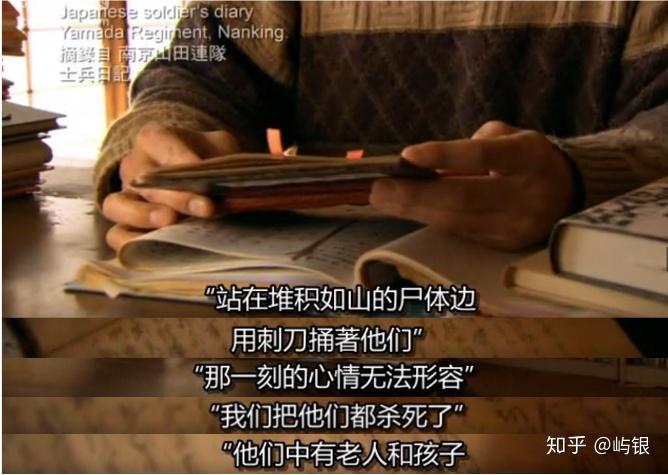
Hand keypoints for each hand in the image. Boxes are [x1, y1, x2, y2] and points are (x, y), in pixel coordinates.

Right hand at [102, 124, 239, 250]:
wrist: (194, 177)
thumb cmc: (205, 158)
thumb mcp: (218, 147)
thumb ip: (223, 158)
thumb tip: (233, 184)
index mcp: (154, 140)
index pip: (162, 144)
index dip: (184, 161)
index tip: (207, 177)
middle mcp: (133, 166)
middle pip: (145, 181)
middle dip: (178, 196)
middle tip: (206, 208)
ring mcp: (124, 197)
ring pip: (117, 206)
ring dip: (143, 216)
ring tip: (171, 223)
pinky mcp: (123, 224)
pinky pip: (115, 235)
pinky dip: (131, 244)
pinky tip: (158, 249)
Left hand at [370, 121, 575, 249]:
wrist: (571, 193)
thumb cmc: (527, 158)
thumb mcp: (509, 137)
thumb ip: (473, 145)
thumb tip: (427, 166)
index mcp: (529, 157)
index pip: (482, 157)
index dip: (444, 155)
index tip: (407, 155)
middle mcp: (525, 195)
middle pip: (462, 198)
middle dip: (414, 194)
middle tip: (377, 188)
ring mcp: (516, 226)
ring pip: (456, 221)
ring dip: (414, 210)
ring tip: (381, 199)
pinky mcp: (505, 245)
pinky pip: (460, 232)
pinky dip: (430, 219)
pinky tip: (407, 210)